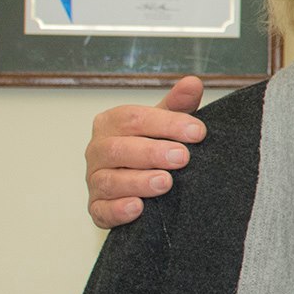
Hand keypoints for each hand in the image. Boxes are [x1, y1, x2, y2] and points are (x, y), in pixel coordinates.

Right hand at [85, 76, 206, 228]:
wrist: (141, 180)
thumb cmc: (152, 144)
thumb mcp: (166, 122)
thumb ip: (178, 104)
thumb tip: (193, 83)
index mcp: (112, 123)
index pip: (134, 118)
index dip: (167, 123)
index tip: (198, 131)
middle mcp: (98, 150)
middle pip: (119, 149)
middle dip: (152, 152)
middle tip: (183, 157)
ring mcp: (95, 180)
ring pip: (109, 180)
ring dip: (138, 182)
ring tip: (165, 183)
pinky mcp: (97, 208)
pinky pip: (101, 210)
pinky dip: (118, 210)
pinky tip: (137, 208)